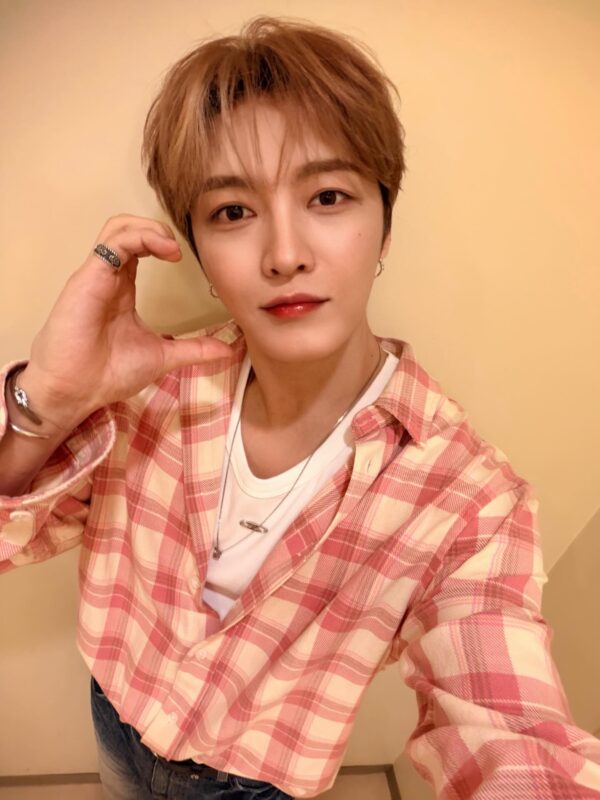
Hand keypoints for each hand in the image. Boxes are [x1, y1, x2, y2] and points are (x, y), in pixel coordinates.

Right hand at [20, 214, 230, 431]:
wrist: (75, 391)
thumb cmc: (105, 373)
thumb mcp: (162, 356)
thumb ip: (194, 349)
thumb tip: (227, 349)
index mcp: (121, 288)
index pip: (139, 247)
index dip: (162, 242)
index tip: (185, 260)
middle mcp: (108, 276)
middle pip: (127, 228)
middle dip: (157, 228)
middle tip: (180, 249)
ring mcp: (97, 275)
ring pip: (119, 227)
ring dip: (150, 228)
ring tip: (172, 247)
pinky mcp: (88, 278)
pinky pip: (113, 242)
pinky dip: (140, 237)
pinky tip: (162, 251)